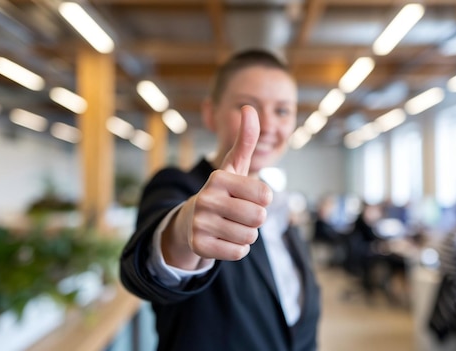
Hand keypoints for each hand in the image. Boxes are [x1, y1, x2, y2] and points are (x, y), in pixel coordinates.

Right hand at [162, 106, 272, 268]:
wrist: (190, 221)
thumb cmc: (222, 191)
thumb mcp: (234, 166)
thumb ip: (246, 139)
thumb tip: (250, 107)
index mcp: (219, 178)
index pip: (265, 195)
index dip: (262, 199)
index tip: (246, 196)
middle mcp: (206, 199)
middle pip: (259, 218)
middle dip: (255, 219)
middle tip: (239, 214)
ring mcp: (200, 223)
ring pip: (249, 237)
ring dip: (246, 234)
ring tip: (230, 225)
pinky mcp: (199, 246)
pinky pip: (238, 252)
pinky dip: (237, 249)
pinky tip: (224, 239)